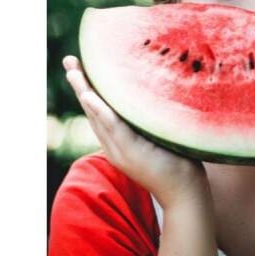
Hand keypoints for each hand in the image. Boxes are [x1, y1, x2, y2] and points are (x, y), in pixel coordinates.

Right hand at [63, 55, 209, 208]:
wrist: (185, 195)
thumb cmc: (178, 163)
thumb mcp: (159, 137)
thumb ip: (150, 121)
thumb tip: (159, 91)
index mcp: (119, 142)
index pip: (99, 111)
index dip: (88, 89)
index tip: (79, 67)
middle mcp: (114, 146)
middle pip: (92, 110)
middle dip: (80, 85)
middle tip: (69, 60)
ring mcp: (121, 150)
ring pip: (98, 117)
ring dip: (85, 92)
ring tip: (74, 72)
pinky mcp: (132, 153)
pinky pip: (114, 128)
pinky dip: (101, 111)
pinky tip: (90, 96)